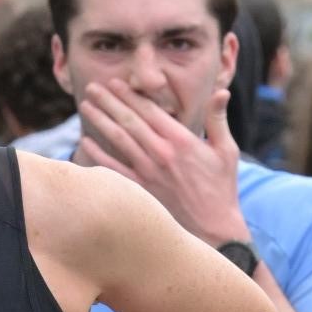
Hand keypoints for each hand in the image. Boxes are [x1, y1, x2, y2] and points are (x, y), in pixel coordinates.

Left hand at [73, 75, 246, 242]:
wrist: (213, 228)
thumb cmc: (221, 188)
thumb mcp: (226, 150)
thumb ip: (218, 119)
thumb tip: (222, 91)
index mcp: (181, 140)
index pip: (150, 110)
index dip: (130, 94)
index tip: (115, 82)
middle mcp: (161, 154)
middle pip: (129, 121)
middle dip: (109, 101)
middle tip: (92, 87)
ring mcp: (149, 173)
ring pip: (119, 140)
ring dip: (100, 121)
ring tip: (85, 106)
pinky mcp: (142, 190)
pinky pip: (114, 169)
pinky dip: (98, 155)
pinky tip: (85, 143)